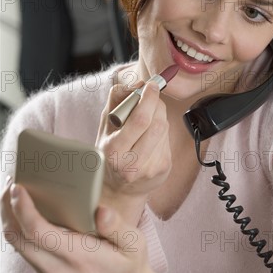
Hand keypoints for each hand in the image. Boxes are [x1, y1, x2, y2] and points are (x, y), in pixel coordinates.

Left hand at [1, 180, 179, 272]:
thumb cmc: (130, 269)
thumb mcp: (134, 245)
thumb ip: (117, 227)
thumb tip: (100, 210)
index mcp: (78, 257)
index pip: (37, 232)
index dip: (22, 208)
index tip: (18, 188)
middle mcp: (57, 270)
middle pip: (17, 238)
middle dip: (7, 209)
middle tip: (11, 183)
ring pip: (18, 246)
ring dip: (11, 220)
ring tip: (16, 196)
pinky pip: (27, 253)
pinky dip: (21, 232)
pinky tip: (30, 217)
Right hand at [96, 79, 171, 224]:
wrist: (118, 189)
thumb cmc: (109, 152)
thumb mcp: (104, 126)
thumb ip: (117, 101)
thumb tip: (138, 84)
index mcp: (113, 151)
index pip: (140, 120)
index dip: (149, 98)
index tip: (150, 85)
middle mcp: (132, 163)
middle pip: (157, 124)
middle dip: (157, 103)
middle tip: (152, 94)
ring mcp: (151, 168)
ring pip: (164, 129)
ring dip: (159, 115)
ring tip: (148, 115)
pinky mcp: (163, 169)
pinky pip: (167, 139)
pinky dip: (161, 129)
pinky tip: (151, 133)